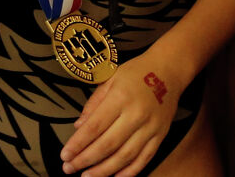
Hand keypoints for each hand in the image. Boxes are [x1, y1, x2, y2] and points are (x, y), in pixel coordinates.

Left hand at [60, 56, 182, 175]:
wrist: (170, 69)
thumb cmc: (137, 73)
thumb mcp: (110, 78)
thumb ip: (93, 103)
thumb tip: (78, 127)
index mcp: (121, 97)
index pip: (95, 127)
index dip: (78, 144)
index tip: (64, 155)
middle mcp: (137, 114)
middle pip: (108, 144)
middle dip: (85, 160)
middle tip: (69, 168)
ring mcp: (151, 127)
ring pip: (125, 156)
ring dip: (104, 170)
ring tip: (87, 176)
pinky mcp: (160, 135)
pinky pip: (144, 158)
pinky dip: (129, 172)